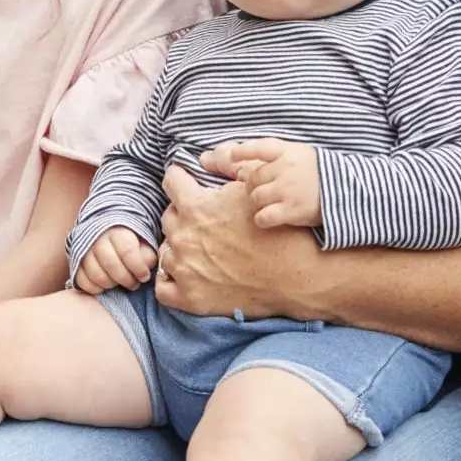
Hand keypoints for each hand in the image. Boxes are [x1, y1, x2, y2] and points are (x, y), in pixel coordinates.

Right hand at [74, 227, 157, 292]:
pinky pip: (82, 281)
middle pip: (110, 264)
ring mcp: (84, 251)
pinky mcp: (76, 263)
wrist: (107, 234)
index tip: (144, 277)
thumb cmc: (129, 243)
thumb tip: (144, 268)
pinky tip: (106, 287)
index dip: (138, 268)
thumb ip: (147, 256)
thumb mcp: (143, 244)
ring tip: (120, 284)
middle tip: (134, 284)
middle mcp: (98, 239)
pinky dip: (95, 288)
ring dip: (111, 285)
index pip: (127, 251)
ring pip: (96, 274)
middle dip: (126, 279)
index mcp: (117, 231)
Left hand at [154, 165, 315, 319]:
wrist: (297, 276)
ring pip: (166, 250)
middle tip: (202, 220)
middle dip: (182, 215)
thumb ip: (223, 175)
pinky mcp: (190, 298)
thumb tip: (207, 161)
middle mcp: (183, 236)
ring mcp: (184, 269)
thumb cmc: (279, 231)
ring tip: (200, 249)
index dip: (180, 178)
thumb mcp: (251, 191)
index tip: (185, 182)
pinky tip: (185, 274)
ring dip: (178, 247)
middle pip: (169, 216)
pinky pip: (163, 287)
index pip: (171, 181)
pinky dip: (171, 279)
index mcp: (196, 207)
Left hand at [213, 138, 321, 227]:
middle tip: (261, 192)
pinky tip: (270, 218)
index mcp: (288, 152)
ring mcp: (287, 190)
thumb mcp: (303, 155)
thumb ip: (276, 158)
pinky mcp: (291, 210)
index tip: (232, 156)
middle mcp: (285, 169)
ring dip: (257, 203)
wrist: (350, 192)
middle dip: (253, 187)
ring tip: (268, 205)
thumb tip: (242, 170)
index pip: (259, 147)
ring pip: (255, 197)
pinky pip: (263, 216)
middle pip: (253, 178)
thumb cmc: (322, 174)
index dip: (242, 151)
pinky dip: (262, 219)